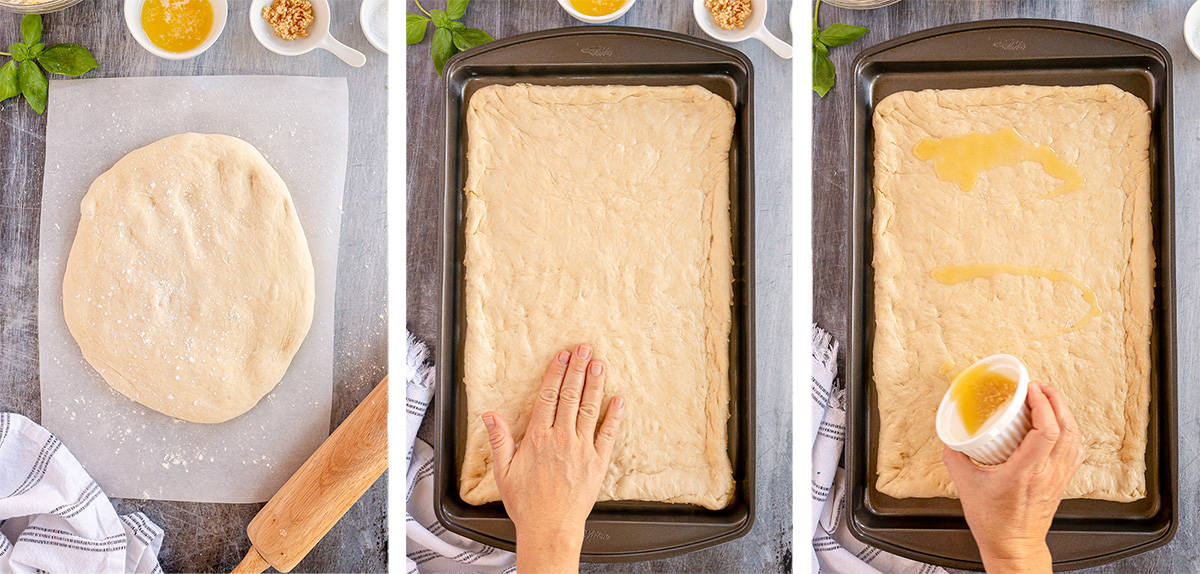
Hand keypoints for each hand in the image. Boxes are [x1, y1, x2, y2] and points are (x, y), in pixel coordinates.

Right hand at [482, 343, 624, 573]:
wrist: (549, 528)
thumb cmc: (526, 504)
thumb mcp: (504, 472)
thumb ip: (499, 440)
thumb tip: (490, 415)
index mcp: (538, 438)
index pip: (547, 397)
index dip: (555, 374)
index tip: (561, 356)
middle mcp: (561, 439)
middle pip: (570, 396)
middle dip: (577, 369)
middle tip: (584, 348)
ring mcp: (582, 449)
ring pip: (588, 409)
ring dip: (594, 385)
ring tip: (598, 364)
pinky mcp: (597, 462)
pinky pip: (608, 434)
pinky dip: (614, 416)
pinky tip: (619, 400)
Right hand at [943, 382, 1083, 573]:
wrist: (1014, 547)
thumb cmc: (994, 523)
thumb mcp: (966, 486)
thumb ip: (955, 457)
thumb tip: (951, 437)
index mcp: (1026, 472)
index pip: (1047, 431)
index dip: (1042, 404)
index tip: (1029, 390)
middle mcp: (1048, 473)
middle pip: (1066, 428)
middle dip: (1056, 401)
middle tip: (1040, 387)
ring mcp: (1058, 478)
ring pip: (1074, 438)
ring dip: (1064, 414)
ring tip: (1050, 400)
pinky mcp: (1061, 482)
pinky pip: (1075, 451)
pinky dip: (1070, 432)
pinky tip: (1060, 427)